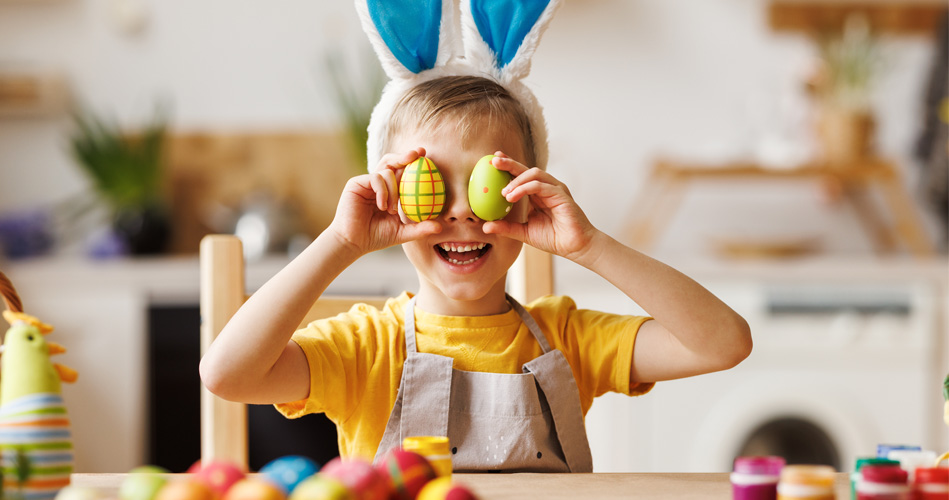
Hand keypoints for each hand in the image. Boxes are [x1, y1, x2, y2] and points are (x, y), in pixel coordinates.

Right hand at [328, 147, 440, 254]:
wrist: (354, 242)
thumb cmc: (376, 237)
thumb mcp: (402, 232)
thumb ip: (420, 228)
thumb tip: (440, 226)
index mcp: (389, 191)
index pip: (402, 172)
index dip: (413, 162)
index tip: (427, 156)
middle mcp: (378, 183)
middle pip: (392, 162)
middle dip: (405, 156)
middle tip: (418, 154)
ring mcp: (367, 182)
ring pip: (386, 170)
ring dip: (394, 188)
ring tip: (392, 208)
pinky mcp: (356, 183)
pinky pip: (375, 177)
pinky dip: (383, 191)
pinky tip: (382, 206)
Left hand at [483, 152, 598, 263]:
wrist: (574, 247)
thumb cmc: (554, 239)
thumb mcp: (524, 233)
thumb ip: (506, 228)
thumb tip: (485, 226)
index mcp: (537, 195)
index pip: (521, 176)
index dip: (508, 166)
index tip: (492, 161)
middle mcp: (546, 189)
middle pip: (526, 170)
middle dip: (509, 163)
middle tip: (494, 161)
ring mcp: (554, 190)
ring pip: (534, 174)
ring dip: (516, 179)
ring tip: (504, 192)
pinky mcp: (561, 195)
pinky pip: (540, 185)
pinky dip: (524, 188)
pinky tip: (513, 195)